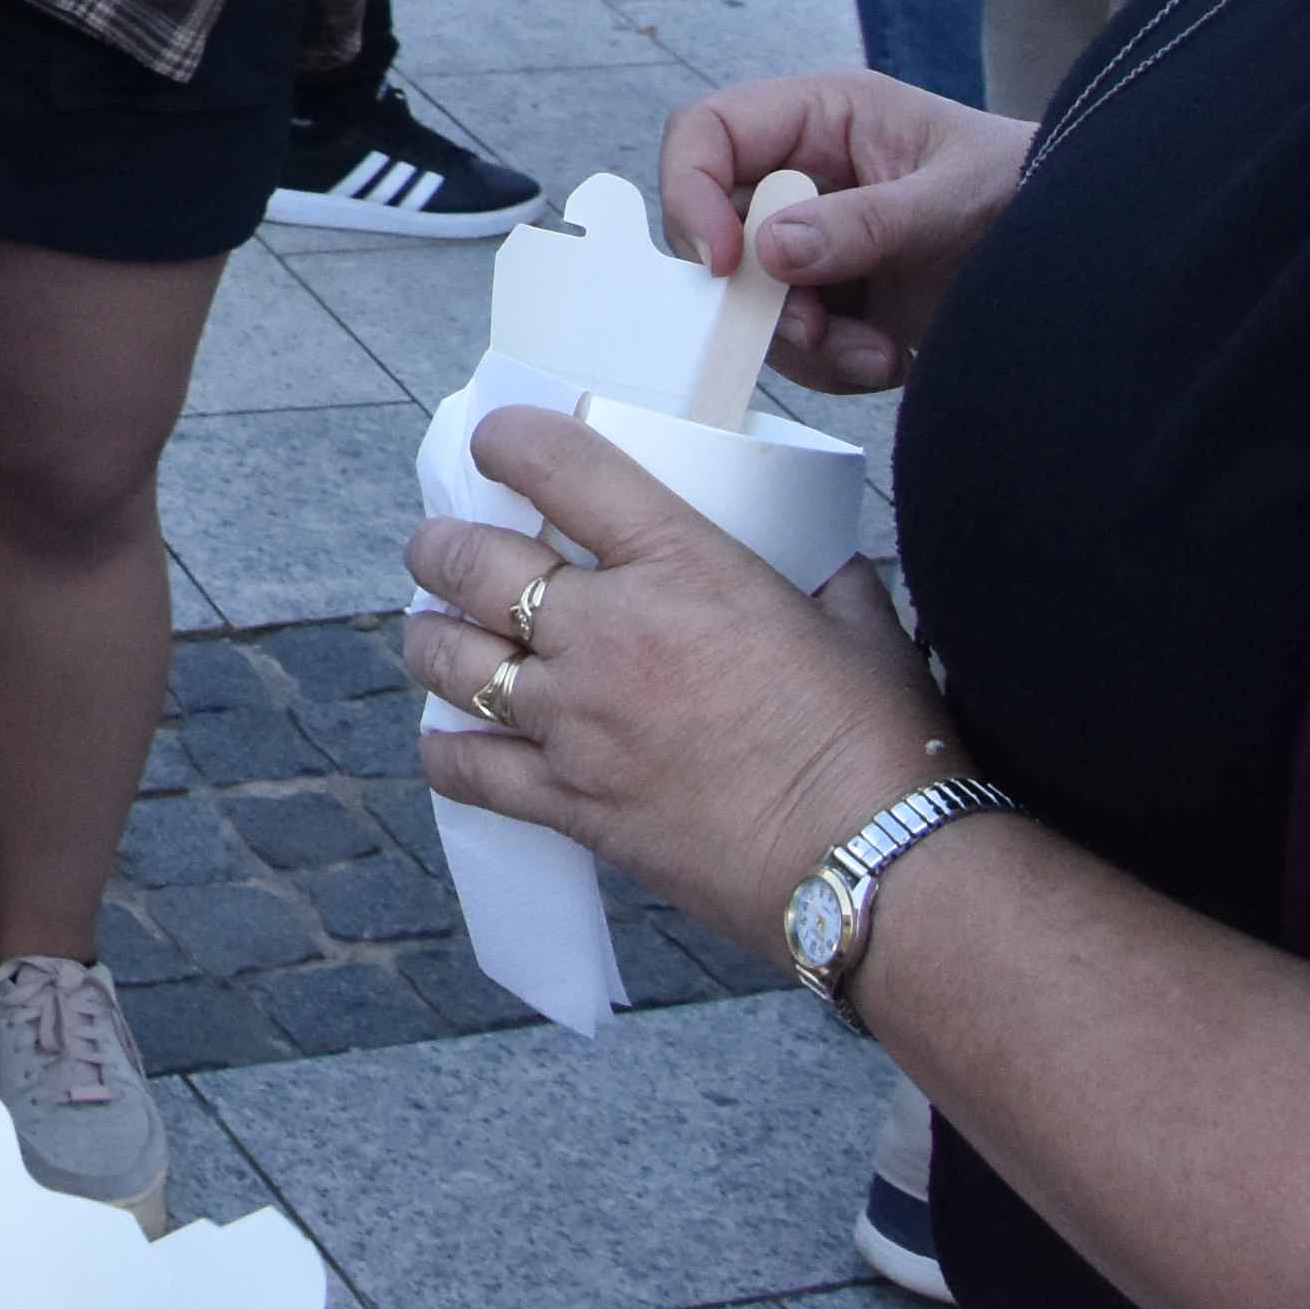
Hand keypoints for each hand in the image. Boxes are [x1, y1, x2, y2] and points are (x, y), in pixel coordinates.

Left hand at [401, 408, 952, 958]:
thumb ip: (816, 572)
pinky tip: (445, 741)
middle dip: (440, 545)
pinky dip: (447, 752)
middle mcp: (608, 634)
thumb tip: (808, 558)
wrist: (875, 866)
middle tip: (440, 547)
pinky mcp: (575, 804)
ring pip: (451, 661)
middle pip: (471, 565)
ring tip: (434, 631)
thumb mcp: (855, 620)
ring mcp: (580, 723)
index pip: (561, 468)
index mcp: (680, 566)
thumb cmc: (879, 739)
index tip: (494, 442)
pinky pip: (472, 771)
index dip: (510, 442)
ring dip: (430, 638)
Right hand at [656, 68, 1030, 392]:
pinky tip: (889, 358)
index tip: (727, 262)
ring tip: (876, 353)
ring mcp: (817, 240)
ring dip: (800, 340)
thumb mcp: (956, 199)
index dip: (692, 191)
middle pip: (717, 227)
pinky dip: (832, 364)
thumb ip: (867, 222)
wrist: (1089, 257)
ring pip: (749, 296)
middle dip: (756, 291)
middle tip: (812, 328)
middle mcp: (805, 175)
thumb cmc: (1035, 192)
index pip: (707, 131)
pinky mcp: (838, 299)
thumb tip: (769, 251)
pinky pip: (793, 340)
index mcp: (823, 117)